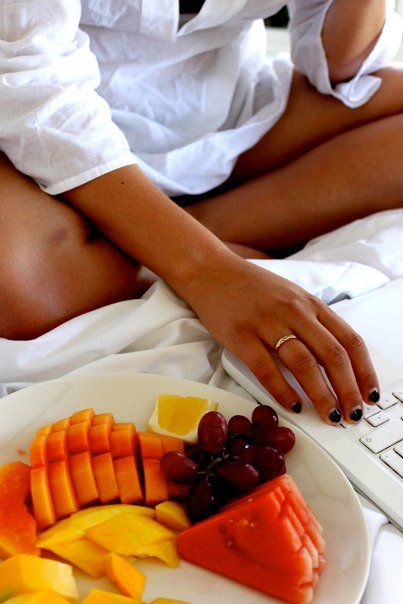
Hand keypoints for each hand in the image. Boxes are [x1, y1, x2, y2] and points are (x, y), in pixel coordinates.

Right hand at [183, 254, 378, 424]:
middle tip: (352, 413)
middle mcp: (294, 311)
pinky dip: (282, 391)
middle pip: (332, 355)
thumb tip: (337, 361)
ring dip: (321, 394)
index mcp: (311, 304)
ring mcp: (267, 323)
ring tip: (328, 415)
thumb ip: (313, 324)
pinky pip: (266, 369)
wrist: (212, 272)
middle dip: (348, 390)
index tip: (370, 394)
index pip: (350, 340)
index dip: (365, 371)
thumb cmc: (252, 288)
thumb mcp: (292, 297)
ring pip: (304, 364)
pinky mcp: (241, 336)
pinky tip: (292, 406)